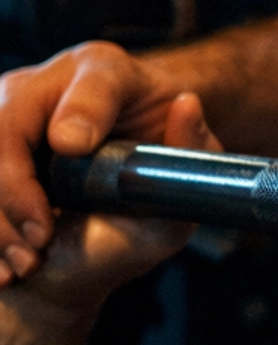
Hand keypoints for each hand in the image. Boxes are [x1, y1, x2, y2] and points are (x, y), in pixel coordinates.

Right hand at [3, 91, 220, 339]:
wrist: (86, 247)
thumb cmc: (138, 209)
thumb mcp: (177, 192)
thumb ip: (191, 155)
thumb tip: (186, 106)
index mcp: (110, 76)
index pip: (96, 80)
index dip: (82, 110)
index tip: (72, 147)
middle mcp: (52, 82)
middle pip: (12, 117)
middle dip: (17, 186)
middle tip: (41, 237)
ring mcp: (7, 109)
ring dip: (0, 218)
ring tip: (28, 263)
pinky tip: (8, 268)